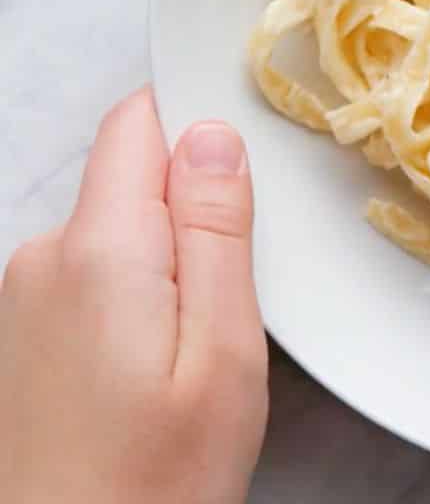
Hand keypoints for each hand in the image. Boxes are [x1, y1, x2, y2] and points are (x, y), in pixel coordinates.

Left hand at [0, 88, 267, 503]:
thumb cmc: (154, 482)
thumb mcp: (222, 353)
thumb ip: (215, 234)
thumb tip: (211, 136)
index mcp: (98, 250)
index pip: (138, 122)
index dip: (198, 125)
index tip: (247, 175)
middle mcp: (42, 258)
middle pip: (132, 177)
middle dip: (195, 207)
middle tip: (236, 292)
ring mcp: (23, 298)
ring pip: (119, 228)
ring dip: (169, 258)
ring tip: (197, 343)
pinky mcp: (24, 333)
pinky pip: (96, 273)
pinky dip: (138, 294)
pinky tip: (158, 364)